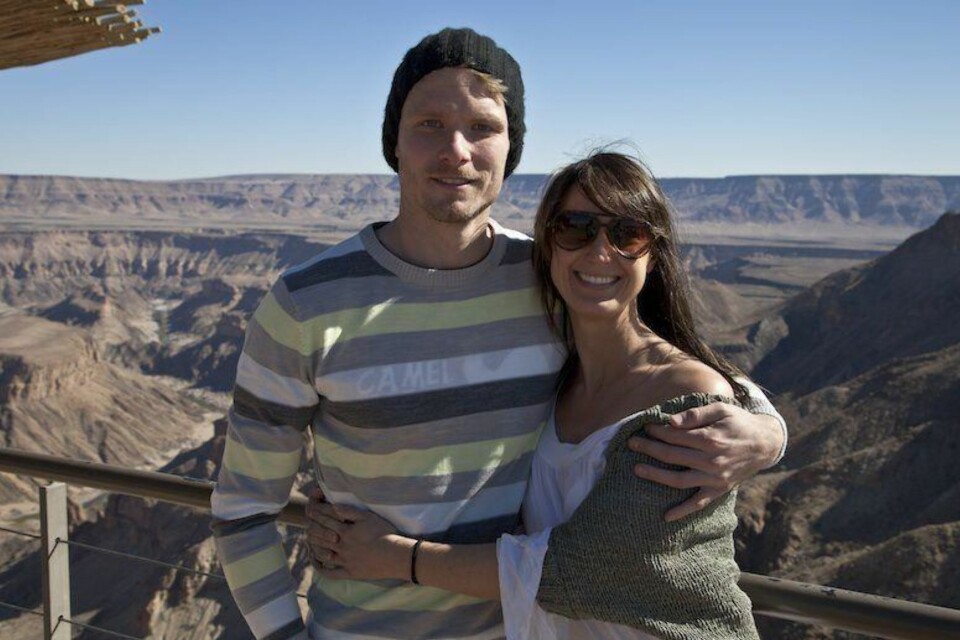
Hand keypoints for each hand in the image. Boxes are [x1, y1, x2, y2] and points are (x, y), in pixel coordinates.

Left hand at [306, 497, 412, 581]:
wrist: (396, 556)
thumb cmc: (385, 533)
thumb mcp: (368, 517)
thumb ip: (350, 511)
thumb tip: (334, 506)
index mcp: (346, 531)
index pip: (327, 519)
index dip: (318, 513)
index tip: (311, 508)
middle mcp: (342, 546)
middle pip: (321, 535)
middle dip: (312, 526)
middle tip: (307, 522)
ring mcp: (344, 560)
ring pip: (322, 552)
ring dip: (313, 544)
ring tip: (308, 538)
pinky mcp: (349, 572)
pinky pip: (330, 572)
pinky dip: (320, 567)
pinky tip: (315, 561)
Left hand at [628, 403, 782, 521]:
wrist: (765, 444)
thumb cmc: (739, 422)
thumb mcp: (721, 409)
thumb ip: (695, 414)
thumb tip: (671, 421)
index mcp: (710, 439)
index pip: (675, 436)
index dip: (657, 431)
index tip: (645, 426)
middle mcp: (711, 461)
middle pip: (672, 456)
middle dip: (649, 448)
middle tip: (631, 443)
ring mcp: (714, 478)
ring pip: (679, 480)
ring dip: (655, 476)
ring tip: (636, 469)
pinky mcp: (718, 490)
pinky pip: (698, 503)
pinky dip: (682, 511)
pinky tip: (666, 516)